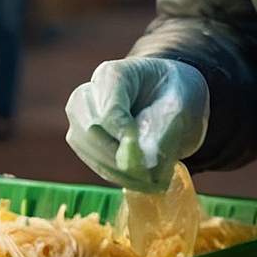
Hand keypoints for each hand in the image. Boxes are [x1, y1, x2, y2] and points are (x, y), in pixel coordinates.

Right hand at [65, 59, 208, 192]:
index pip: (108, 111)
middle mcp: (86, 95)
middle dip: (120, 159)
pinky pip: (94, 163)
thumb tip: (135, 165)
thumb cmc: (172, 94)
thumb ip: (158, 132)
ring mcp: (79, 118)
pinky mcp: (81, 141)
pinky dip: (118, 176)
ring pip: (90, 152)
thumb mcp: (177, 106)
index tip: (147, 158)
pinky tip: (142, 181)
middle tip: (152, 179)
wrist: (166, 95)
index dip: (124, 137)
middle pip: (91, 132)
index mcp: (111, 74)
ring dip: (120, 172)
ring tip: (153, 183)